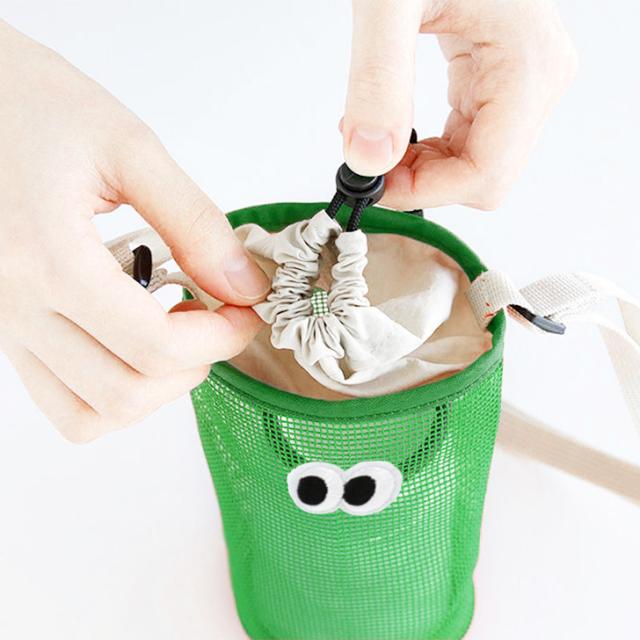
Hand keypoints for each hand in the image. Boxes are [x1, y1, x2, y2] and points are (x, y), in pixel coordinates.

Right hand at [0, 22, 268, 442]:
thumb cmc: (30, 104)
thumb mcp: (129, 148)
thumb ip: (194, 223)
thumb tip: (243, 284)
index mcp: (46, 257)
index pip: (154, 346)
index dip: (220, 337)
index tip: (245, 309)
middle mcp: (16, 305)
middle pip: (126, 391)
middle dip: (194, 364)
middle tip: (218, 320)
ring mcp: (6, 324)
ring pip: (91, 413)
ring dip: (154, 389)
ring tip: (177, 332)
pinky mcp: (7, 327)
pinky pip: (61, 400)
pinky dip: (112, 393)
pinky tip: (135, 342)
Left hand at [342, 0, 577, 209]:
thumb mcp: (388, 1)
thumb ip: (378, 79)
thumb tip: (368, 158)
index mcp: (527, 64)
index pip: (486, 174)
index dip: (426, 193)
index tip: (373, 186)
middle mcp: (537, 79)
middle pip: (485, 179)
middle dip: (424, 184)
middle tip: (370, 163)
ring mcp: (523, 82)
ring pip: (477, 167)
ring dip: (423, 170)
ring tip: (376, 139)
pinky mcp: (501, 79)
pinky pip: (469, 142)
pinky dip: (428, 151)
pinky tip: (395, 129)